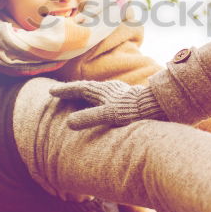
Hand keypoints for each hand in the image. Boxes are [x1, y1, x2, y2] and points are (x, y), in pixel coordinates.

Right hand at [49, 79, 165, 129]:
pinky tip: (105, 105)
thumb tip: (69, 123)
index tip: (51, 91)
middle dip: (73, 90)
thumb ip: (90, 118)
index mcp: (103, 91)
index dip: (65, 91)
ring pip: (99, 92)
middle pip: (88, 88)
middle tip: (61, 92)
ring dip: (87, 94)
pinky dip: (99, 100)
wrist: (159, 105)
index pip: (79, 89)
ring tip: (80, 98)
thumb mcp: (109, 115)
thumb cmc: (134, 111)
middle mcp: (111, 89)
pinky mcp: (130, 99)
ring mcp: (121, 93)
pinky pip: (108, 98)